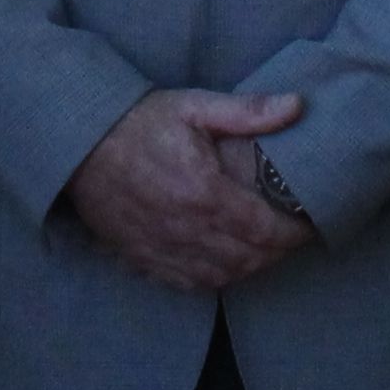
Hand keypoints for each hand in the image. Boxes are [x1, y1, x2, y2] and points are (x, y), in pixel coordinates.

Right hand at [67, 88, 313, 292]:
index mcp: (205, 193)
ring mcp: (164, 250)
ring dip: (249, 266)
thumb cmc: (138, 122)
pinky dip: (214, 278)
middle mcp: (187, 230)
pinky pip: (189, 284)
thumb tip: (297, 106)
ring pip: (223, 276)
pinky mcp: (144, 259)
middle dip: (277, 251)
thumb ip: (247, 111)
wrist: (78, 144)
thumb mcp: (194, 106)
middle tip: (291, 234)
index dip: (294, 234)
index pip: (266, 231)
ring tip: (262, 247)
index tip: (310, 224)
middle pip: (250, 259)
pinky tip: (223, 261)